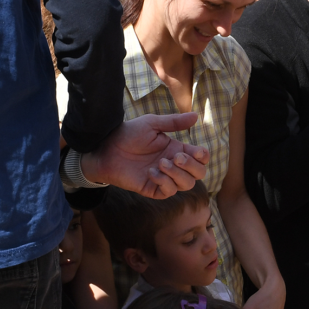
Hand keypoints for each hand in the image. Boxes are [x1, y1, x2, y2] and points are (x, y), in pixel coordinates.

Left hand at [81, 113, 209, 198]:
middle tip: (175, 157)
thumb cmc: (128, 134)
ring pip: (187, 185)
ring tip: (160, 163)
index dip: (203, 157)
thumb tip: (196, 116)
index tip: (194, 151)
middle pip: (199, 174)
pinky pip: (169, 192)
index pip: (201, 158)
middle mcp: (174, 165)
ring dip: (177, 174)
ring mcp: (164, 178)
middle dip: (191, 166)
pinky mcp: (153, 189)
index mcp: (177, 150)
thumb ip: (174, 122)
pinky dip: (163, 182)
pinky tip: (150, 172)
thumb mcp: (152, 124)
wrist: (106, 148)